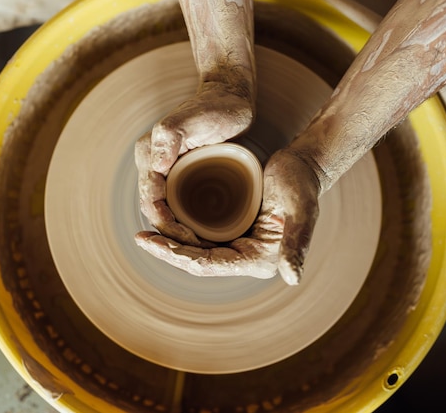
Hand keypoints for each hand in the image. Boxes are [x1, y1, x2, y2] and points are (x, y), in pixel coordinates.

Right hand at [135, 81, 253, 247]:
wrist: (229, 94)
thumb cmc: (215, 105)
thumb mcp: (191, 119)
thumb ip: (169, 137)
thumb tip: (154, 165)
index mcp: (150, 156)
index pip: (151, 201)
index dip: (166, 225)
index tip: (186, 240)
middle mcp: (155, 165)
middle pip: (156, 210)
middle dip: (171, 234)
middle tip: (196, 252)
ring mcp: (168, 170)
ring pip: (166, 210)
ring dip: (178, 231)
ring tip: (201, 248)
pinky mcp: (183, 172)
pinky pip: (179, 203)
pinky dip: (187, 220)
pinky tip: (204, 232)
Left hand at [135, 147, 320, 284]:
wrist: (304, 167)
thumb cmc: (302, 184)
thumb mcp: (302, 211)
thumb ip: (298, 244)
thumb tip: (292, 278)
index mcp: (259, 260)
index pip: (207, 264)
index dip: (176, 256)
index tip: (150, 241)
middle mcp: (247, 259)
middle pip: (197, 261)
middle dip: (167, 252)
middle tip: (140, 238)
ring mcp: (240, 247)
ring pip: (196, 252)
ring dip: (170, 245)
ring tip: (144, 235)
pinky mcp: (234, 233)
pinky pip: (202, 239)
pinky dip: (181, 234)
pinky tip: (164, 224)